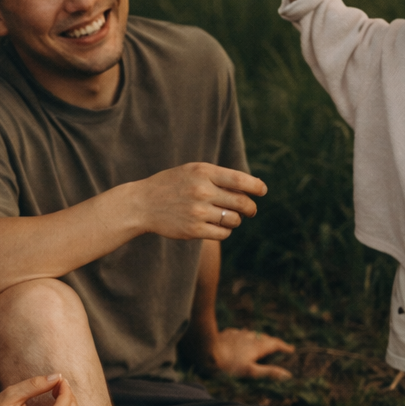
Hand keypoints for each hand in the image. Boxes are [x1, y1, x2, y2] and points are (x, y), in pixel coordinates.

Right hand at [132, 163, 266, 240]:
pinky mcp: (194, 230)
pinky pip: (223, 234)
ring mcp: (198, 212)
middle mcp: (202, 191)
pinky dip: (224, 231)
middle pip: (242, 203)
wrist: (142, 204)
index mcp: (203, 172)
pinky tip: (216, 226)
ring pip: (234, 220)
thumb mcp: (192, 171)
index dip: (256, 187)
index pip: (240, 179)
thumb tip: (252, 187)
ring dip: (235, 220)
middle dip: (250, 208)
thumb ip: (218, 176)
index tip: (262, 191)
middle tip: (250, 211)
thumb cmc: (171, 185)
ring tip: (227, 217)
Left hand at [198, 326, 294, 380]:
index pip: (275, 344)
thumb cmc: (227, 365)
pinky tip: (240, 336)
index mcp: (257, 346)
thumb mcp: (250, 372)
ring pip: (252, 334)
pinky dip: (244, 335)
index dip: (284, 346)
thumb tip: (288, 375)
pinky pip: (239, 333)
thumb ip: (269, 373)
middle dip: (272, 342)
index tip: (291, 349)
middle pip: (264, 338)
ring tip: (261, 342)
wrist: (204, 352)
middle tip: (278, 347)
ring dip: (259, 338)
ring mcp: (237, 334)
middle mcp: (249, 337)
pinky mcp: (227, 334)